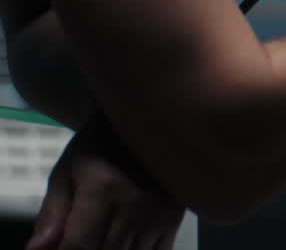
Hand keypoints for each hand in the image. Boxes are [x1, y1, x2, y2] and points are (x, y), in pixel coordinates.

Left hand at [27, 113, 184, 249]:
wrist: (148, 119)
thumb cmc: (104, 143)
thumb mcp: (68, 170)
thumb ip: (52, 212)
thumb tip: (39, 249)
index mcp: (102, 187)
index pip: (77, 245)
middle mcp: (136, 201)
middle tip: (80, 241)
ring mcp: (159, 211)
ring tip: (102, 238)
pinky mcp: (175, 216)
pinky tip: (126, 246)